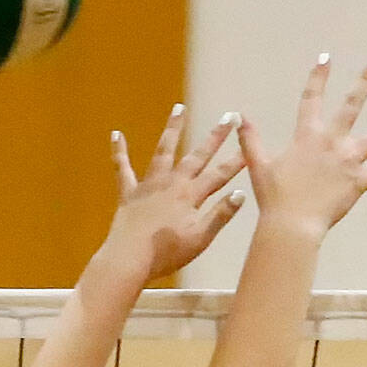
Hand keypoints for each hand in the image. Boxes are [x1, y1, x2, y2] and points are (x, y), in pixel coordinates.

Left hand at [101, 106, 246, 285]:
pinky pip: (123, 167)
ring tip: (179, 108)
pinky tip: (116, 134)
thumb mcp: (200, 239)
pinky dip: (119, 151)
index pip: (219, 175)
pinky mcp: (129, 192)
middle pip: (197, 156)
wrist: (130, 258)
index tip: (249, 146)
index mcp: (190, 196)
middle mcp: (172, 183)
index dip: (235, 162)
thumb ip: (220, 215)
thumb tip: (240, 194)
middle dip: (215, 137)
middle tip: (228, 117)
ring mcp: (149, 185)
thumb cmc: (167, 253)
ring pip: (163, 151)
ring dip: (173, 129)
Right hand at [240, 56, 366, 237]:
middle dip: (366, 81)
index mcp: (307, 135)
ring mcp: (348, 160)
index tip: (326, 57)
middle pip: (352, 104)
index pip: (312, 98)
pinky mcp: (359, 181)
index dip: (318, 76)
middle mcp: (331, 141)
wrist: (293, 224)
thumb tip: (239, 118)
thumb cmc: (274, 197)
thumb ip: (250, 140)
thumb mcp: (258, 165)